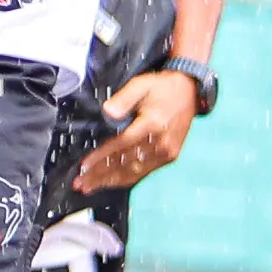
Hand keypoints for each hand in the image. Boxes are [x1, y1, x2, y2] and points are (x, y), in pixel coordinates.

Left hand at [71, 68, 197, 192]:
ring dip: (110, 181)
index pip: (121, 145)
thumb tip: (108, 112)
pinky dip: (126, 179)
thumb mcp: (142, 84)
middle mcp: (160, 143)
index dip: (101, 157)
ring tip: (90, 187)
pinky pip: (144, 172)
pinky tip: (111, 183)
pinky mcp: (169, 157)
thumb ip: (124, 98)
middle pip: (125, 163)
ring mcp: (166, 153)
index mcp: (152, 124)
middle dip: (100, 175)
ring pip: (134, 172)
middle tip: (80, 184)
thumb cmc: (163, 87)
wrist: (190, 91)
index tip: (84, 167)